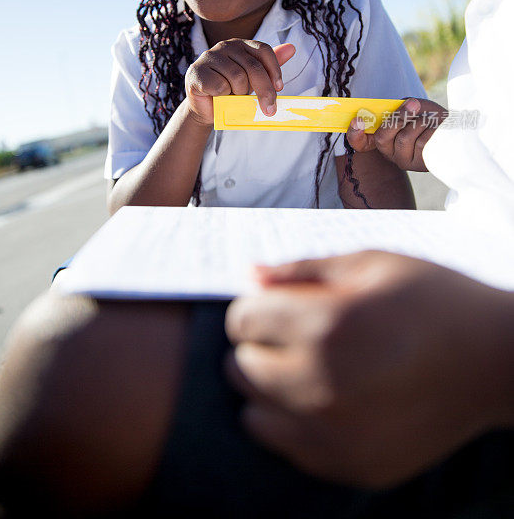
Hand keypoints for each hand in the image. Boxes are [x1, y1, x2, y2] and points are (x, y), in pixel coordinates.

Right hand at [185, 40, 294, 125]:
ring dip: (239, 94)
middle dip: (264, 91)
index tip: (280, 88)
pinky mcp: (197, 71)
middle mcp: (225, 46)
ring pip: (237, 77)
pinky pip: (220, 86)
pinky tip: (217, 97)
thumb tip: (292, 48)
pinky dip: (223, 97)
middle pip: (253, 67)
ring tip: (233, 98)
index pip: (264, 50)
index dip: (274, 70)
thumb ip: (269, 65)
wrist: (206, 108)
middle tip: (269, 109)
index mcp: (241, 45)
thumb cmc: (231, 91)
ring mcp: (209, 56)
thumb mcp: (253, 79)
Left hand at [225, 253, 513, 487]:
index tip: (276, 305)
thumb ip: (302, 270)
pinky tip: (327, 400)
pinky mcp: (352, 466)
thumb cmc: (433, 299)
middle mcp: (321, 386)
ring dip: (269, 388)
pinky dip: (294, 423)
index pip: (241, 321)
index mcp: (324, 327)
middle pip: (240, 369)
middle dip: (258, 346)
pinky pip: (289, 448)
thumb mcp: (370, 264)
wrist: (494, 360)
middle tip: (293, 335)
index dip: (255, 307)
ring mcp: (336, 435)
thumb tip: (251, 275)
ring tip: (307, 368)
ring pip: (255, 414)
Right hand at [346, 98, 447, 171]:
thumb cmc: (430, 116)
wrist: (456, 129)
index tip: (358, 119)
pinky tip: (439, 130)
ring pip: (404, 138)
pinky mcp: (418, 165)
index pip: (359, 141)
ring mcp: (403, 160)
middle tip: (413, 104)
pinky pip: (421, 143)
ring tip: (432, 118)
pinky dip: (431, 130)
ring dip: (420, 122)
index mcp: (382, 136)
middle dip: (398, 118)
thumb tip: (399, 108)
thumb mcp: (413, 106)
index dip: (355, 133)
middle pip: (382, 137)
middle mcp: (388, 151)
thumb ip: (401, 106)